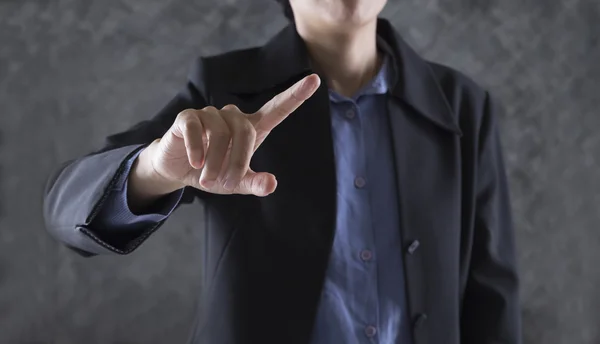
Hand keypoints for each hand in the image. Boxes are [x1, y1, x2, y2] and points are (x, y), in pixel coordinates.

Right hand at [142, 74, 320, 196]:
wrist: (177, 169)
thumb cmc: (212, 172)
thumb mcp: (235, 183)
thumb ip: (254, 183)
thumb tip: (271, 184)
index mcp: (251, 128)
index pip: (277, 108)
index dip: (296, 95)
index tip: (315, 80)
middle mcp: (233, 116)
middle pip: (246, 132)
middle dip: (238, 161)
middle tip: (225, 184)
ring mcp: (210, 114)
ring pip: (220, 133)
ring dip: (215, 161)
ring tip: (207, 179)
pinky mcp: (188, 117)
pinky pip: (195, 128)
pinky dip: (196, 148)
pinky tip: (195, 163)